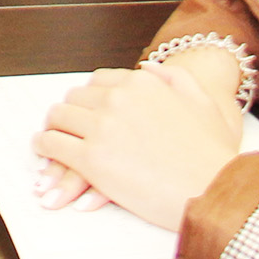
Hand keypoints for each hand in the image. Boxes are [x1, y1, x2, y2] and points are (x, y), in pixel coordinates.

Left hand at [31, 63, 244, 230]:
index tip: (87, 111)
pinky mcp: (91, 158)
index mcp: (140, 84)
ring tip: (49, 140)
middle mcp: (117, 99)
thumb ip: (174, 78)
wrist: (214, 191)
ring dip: (53, 128)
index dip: (90, 99)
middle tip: (66, 128)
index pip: (98, 82)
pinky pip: (53, 145)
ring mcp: (102, 127)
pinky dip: (45, 148)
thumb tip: (147, 68)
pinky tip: (45, 153)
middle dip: (70, 113)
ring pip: (58, 118)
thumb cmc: (212, 154)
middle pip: (74, 98)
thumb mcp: (202, 102)